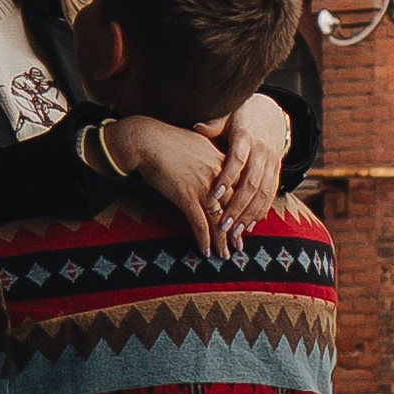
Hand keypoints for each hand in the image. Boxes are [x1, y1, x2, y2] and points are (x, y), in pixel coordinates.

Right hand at [100, 111, 229, 254]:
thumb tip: (216, 166)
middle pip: (234, 208)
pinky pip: (199, 223)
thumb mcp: (199, 143)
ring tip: (225, 254)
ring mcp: (203, 187)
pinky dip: (204, 239)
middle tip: (239, 245)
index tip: (245, 223)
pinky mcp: (186, 196)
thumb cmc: (169, 140)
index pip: (241, 191)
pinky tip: (206, 251)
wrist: (147, 140)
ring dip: (222, 240)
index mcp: (223, 162)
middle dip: (237, 230)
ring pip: (219, 219)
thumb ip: (212, 156)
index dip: (243, 210)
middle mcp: (217, 176)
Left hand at [212, 92, 291, 242]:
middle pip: (251, 183)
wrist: (271, 114)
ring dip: (249, 214)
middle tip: (223, 225)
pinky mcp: (276, 173)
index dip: (227, 178)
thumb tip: (197, 127)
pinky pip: (271, 195)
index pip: (237, 160)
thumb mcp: (229, 115)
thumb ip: (214, 125)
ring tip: (235, 232)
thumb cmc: (242, 116)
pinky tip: (249, 226)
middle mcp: (262, 152)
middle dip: (237, 206)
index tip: (214, 194)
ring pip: (263, 193)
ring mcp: (271, 164)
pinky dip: (261, 212)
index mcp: (247, 137)